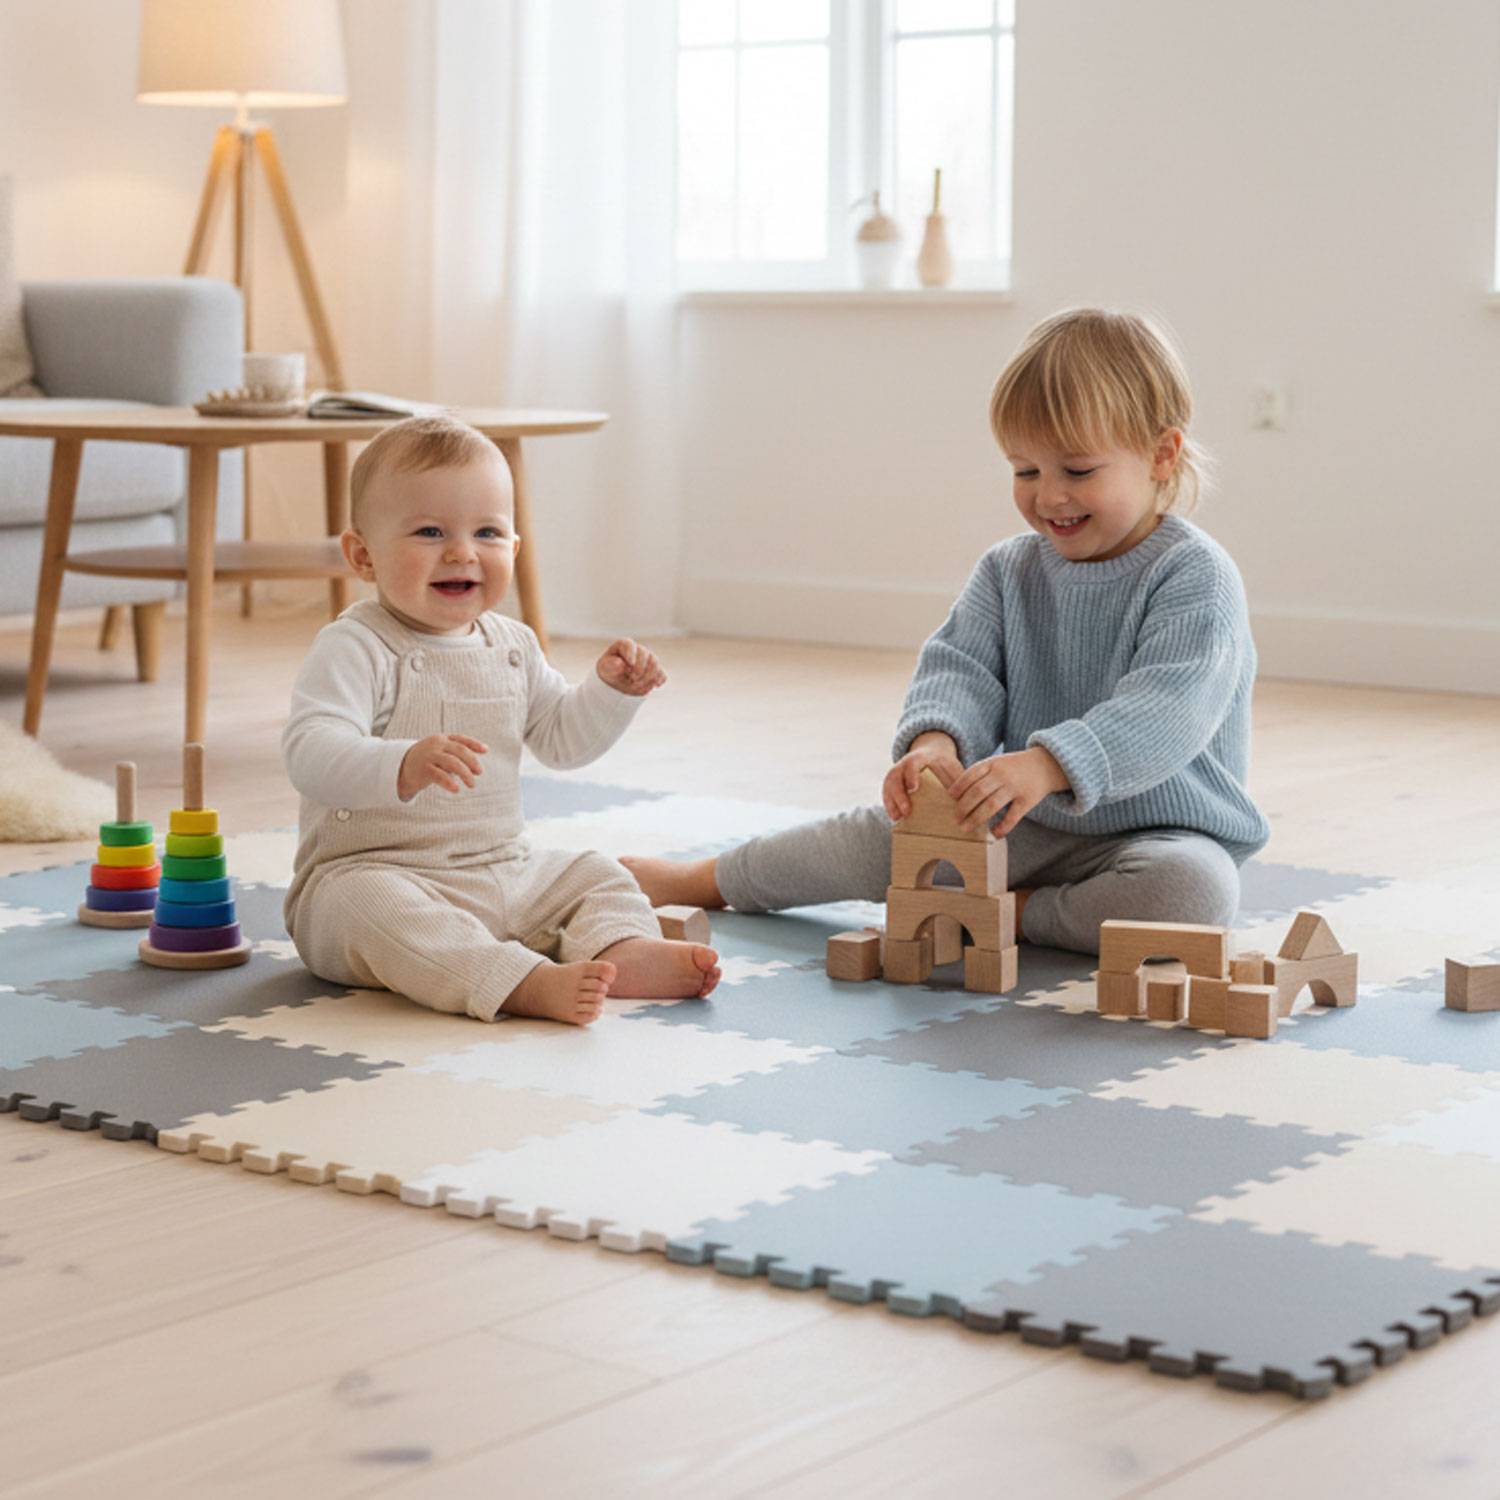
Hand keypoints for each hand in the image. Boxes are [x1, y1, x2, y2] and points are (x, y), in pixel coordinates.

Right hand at [398, 733, 486, 800]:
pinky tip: (456, 789)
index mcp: (442, 739)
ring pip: (452, 762)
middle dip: (472, 761)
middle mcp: (437, 745)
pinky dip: (449, 782)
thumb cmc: (427, 761)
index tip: (486, 750)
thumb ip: (455, 757)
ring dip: (465, 774)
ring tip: (471, 785)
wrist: (400, 766)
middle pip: (459, 750)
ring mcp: (430, 756)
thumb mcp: (440, 754)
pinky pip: (439, 775)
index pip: (461, 739)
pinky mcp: (424, 769)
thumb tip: (475, 768)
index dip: (474, 744)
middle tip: (479, 772)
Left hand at [597, 638, 666, 696]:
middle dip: (640, 668)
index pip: (629, 645)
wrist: (617, 682)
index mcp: (624, 646)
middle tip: (632, 678)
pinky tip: (655, 686)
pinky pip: (662, 675)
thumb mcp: (605, 669)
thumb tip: (621, 663)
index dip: (631, 653)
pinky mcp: (656, 671)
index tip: (630, 664)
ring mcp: (649, 660)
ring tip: (637, 685)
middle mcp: (638, 650)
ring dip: (648, 677)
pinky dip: (659, 681)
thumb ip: (610, 666)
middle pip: (645, 654)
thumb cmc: (609, 672)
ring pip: (655, 664)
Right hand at [882, 731, 963, 820]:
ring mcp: (895, 773)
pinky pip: (886, 793)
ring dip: (892, 803)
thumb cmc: (943, 765)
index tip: (913, 789)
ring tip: (897, 818)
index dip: (911, 775)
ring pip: (888, 786)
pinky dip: (889, 806)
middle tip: (906, 811)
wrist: (930, 755)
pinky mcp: (891, 783)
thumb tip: (966, 800)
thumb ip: (956, 779)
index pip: (912, 764)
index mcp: (920, 758)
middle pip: (895, 777)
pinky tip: (895, 818)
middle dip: (899, 795)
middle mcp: (903, 764)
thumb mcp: (951, 767)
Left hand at [947, 746, 1068, 836]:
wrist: (1045, 764)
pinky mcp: (1027, 800)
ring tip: (966, 828)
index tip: (951, 797)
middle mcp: (1003, 774)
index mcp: (993, 763)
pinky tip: (993, 834)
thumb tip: (956, 794)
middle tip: (956, 818)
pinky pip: (1013, 816)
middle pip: (978, 792)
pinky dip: (1002, 827)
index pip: (971, 774)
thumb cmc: (1014, 767)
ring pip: (992, 805)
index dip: (959, 786)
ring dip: (976, 819)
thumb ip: (980, 774)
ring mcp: (1015, 787)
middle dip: (964, 807)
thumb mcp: (997, 762)